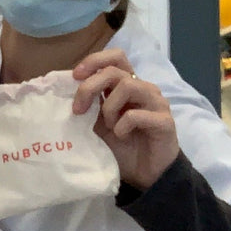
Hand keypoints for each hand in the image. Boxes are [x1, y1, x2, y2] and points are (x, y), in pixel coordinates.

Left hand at [73, 49, 179, 189]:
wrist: (143, 174)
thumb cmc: (121, 146)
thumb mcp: (97, 125)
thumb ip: (89, 106)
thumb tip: (65, 92)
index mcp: (127, 85)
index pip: (116, 57)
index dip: (94, 61)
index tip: (75, 76)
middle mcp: (143, 88)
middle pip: (115, 70)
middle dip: (90, 87)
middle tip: (78, 110)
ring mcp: (156, 103)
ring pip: (128, 86)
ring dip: (109, 108)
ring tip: (109, 126)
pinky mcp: (165, 121)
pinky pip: (137, 115)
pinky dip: (122, 126)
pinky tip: (121, 136)